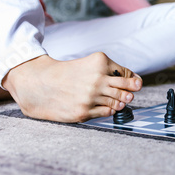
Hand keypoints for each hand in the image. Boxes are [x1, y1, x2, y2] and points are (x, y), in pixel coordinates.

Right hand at [3, 52, 142, 122]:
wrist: (39, 83)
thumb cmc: (67, 74)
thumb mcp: (88, 64)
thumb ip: (110, 71)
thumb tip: (135, 84)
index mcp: (99, 62)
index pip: (127, 74)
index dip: (132, 80)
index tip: (135, 84)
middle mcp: (97, 79)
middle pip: (126, 89)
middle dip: (131, 92)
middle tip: (130, 94)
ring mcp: (90, 97)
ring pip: (118, 102)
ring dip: (120, 102)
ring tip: (115, 100)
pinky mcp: (83, 112)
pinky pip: (107, 113)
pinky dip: (109, 110)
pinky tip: (103, 106)